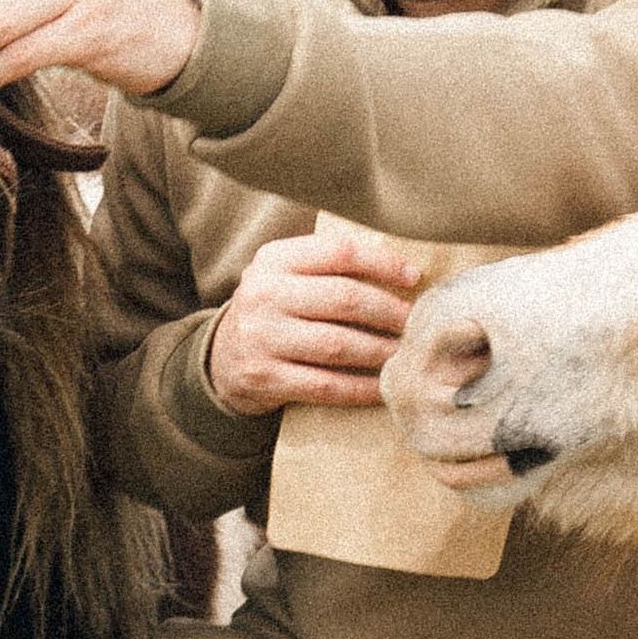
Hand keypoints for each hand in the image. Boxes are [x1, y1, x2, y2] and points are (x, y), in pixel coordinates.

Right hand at [208, 228, 424, 414]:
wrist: (222, 358)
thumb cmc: (276, 309)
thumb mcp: (288, 274)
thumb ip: (331, 266)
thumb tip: (405, 272)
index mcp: (275, 259)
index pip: (339, 251)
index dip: (384, 263)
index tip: (414, 278)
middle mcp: (264, 293)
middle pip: (345, 299)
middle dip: (390, 312)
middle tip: (416, 322)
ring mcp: (261, 337)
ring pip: (338, 345)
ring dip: (381, 351)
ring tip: (405, 352)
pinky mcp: (264, 377)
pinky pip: (325, 385)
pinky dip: (361, 387)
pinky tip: (384, 386)